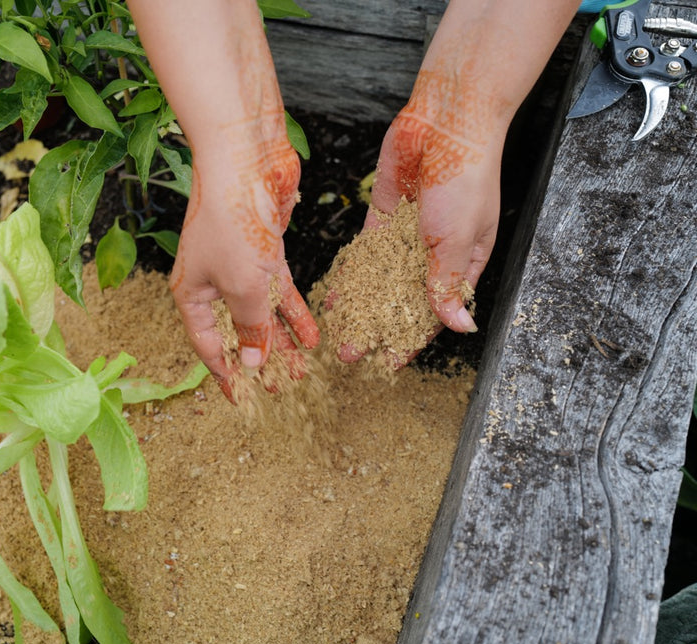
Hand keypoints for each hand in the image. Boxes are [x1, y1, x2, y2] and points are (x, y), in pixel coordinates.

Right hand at [170, 116, 318, 398]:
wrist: (244, 161)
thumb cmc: (233, 222)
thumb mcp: (244, 287)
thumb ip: (252, 328)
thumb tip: (254, 365)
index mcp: (191, 293)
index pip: (207, 345)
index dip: (226, 374)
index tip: (244, 401)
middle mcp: (212, 281)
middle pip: (237, 331)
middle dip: (261, 360)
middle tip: (283, 391)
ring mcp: (240, 264)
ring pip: (263, 312)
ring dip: (283, 340)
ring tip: (303, 370)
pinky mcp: (265, 249)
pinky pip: (280, 290)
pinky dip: (296, 311)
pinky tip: (314, 335)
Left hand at [330, 68, 503, 365]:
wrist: (447, 123)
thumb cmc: (465, 179)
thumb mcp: (458, 239)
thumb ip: (449, 282)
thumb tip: (459, 326)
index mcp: (464, 263)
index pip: (435, 312)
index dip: (411, 339)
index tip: (388, 364)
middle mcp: (434, 254)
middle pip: (402, 301)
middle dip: (377, 329)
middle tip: (351, 354)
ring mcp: (407, 236)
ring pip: (379, 282)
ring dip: (360, 308)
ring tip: (338, 333)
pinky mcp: (384, 218)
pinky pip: (364, 255)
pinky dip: (351, 275)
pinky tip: (334, 296)